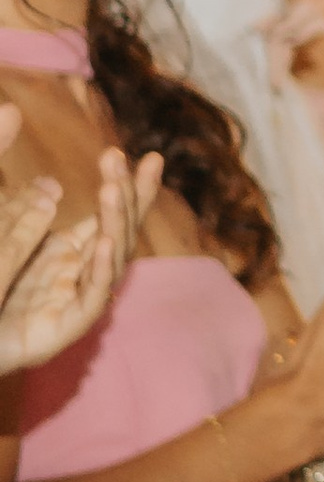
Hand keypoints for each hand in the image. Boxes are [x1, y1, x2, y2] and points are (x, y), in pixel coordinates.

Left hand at [0, 136, 163, 373]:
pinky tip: (104, 240)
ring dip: (114, 221)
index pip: (112, 215)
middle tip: (119, 159)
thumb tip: (52, 183)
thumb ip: (25, 209)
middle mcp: (82, 271)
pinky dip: (101, 266)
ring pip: (111, 257)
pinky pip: (93, 294)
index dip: (132, 187)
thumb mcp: (9, 235)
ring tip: (112, 189)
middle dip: (128, 195)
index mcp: (71, 250)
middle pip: (120, 230)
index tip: (151, 156)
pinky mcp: (69, 325)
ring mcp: (79, 297)